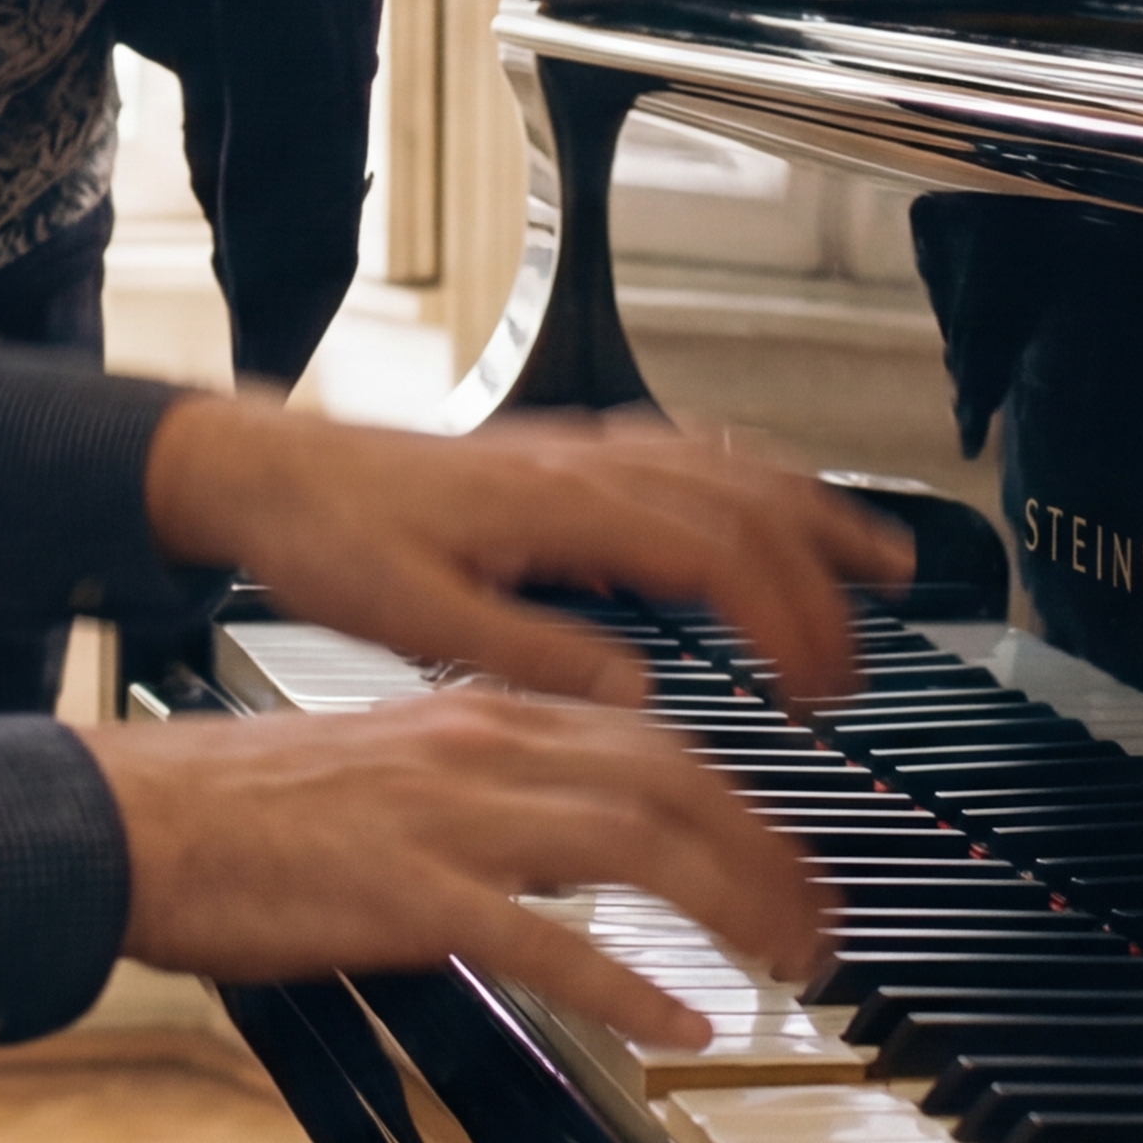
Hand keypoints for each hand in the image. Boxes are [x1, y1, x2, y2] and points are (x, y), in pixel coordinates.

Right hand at [84, 689, 828, 1049]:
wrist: (134, 817)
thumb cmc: (243, 809)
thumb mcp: (392, 768)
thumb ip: (489, 794)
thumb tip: (572, 848)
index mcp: (479, 715)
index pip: (655, 744)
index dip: (742, 807)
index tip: (788, 862)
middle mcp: (481, 749)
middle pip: (675, 783)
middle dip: (769, 853)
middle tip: (821, 921)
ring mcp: (450, 819)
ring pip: (637, 843)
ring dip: (732, 903)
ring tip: (787, 962)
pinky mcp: (410, 893)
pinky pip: (546, 939)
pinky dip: (627, 983)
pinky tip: (676, 1022)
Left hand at [139, 397, 914, 715]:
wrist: (264, 472)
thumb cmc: (327, 541)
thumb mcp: (416, 620)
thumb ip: (531, 653)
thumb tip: (632, 691)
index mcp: (559, 508)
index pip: (715, 554)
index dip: (783, 619)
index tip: (816, 688)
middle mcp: (581, 468)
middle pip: (745, 504)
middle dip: (822, 579)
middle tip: (862, 661)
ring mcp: (575, 454)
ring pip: (728, 466)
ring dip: (809, 514)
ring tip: (878, 564)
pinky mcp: (557, 458)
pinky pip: (686, 451)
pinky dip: (751, 478)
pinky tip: (771, 504)